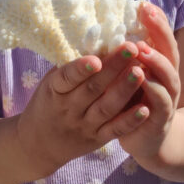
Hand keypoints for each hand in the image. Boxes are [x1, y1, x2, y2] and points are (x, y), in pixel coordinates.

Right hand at [15, 42, 149, 176]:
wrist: (38, 145)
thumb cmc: (48, 103)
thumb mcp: (50, 83)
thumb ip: (70, 66)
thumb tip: (95, 37)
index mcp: (55, 90)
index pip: (67, 78)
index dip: (81, 69)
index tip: (97, 58)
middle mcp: (69, 109)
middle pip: (93, 89)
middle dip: (114, 68)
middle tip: (132, 48)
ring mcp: (84, 125)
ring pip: (107, 108)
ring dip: (125, 90)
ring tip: (140, 71)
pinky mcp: (98, 139)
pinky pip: (115, 130)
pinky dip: (130, 120)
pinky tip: (145, 108)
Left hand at [118, 3, 180, 162]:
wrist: (148, 140)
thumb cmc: (133, 100)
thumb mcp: (129, 74)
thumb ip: (123, 54)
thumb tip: (103, 24)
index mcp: (159, 64)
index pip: (161, 36)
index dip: (155, 20)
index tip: (143, 3)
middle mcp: (168, 78)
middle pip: (169, 50)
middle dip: (159, 32)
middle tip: (147, 16)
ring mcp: (168, 97)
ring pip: (168, 76)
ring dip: (156, 61)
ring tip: (142, 49)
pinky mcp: (161, 118)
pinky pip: (160, 104)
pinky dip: (154, 93)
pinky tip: (144, 81)